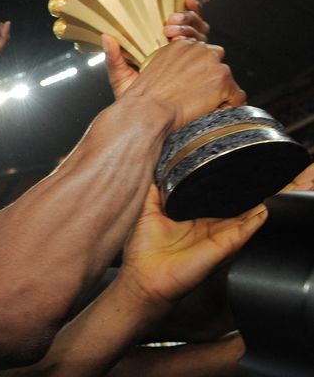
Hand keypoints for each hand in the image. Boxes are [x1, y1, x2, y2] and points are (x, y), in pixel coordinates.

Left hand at [104, 0, 214, 98]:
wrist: (144, 118)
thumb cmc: (133, 99)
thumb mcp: (121, 76)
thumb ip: (114, 58)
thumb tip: (105, 37)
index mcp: (166, 48)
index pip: (181, 23)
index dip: (185, 12)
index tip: (173, 10)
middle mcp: (183, 51)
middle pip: (195, 26)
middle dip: (187, 19)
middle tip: (170, 24)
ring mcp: (194, 61)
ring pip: (203, 35)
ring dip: (193, 27)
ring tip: (174, 30)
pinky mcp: (204, 74)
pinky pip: (210, 56)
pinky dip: (206, 46)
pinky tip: (197, 41)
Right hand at [120, 39, 243, 131]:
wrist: (145, 113)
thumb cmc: (133, 102)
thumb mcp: (121, 76)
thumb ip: (116, 57)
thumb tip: (106, 37)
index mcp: (175, 45)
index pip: (197, 44)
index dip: (199, 65)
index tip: (194, 81)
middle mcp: (195, 47)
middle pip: (215, 59)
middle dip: (209, 77)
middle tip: (196, 97)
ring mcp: (211, 61)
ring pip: (226, 77)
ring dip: (219, 93)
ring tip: (203, 109)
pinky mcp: (221, 77)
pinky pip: (236, 95)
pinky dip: (230, 106)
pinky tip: (216, 114)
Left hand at [120, 162, 313, 307]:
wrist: (142, 280)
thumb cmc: (145, 249)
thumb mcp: (148, 208)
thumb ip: (156, 185)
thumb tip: (156, 159)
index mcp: (204, 212)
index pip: (233, 192)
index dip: (252, 178)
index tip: (269, 160)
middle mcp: (218, 223)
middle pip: (255, 201)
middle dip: (281, 186)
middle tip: (305, 170)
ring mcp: (224, 235)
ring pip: (259, 213)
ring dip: (282, 198)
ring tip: (304, 181)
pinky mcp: (222, 248)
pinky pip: (243, 231)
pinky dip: (257, 220)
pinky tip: (270, 207)